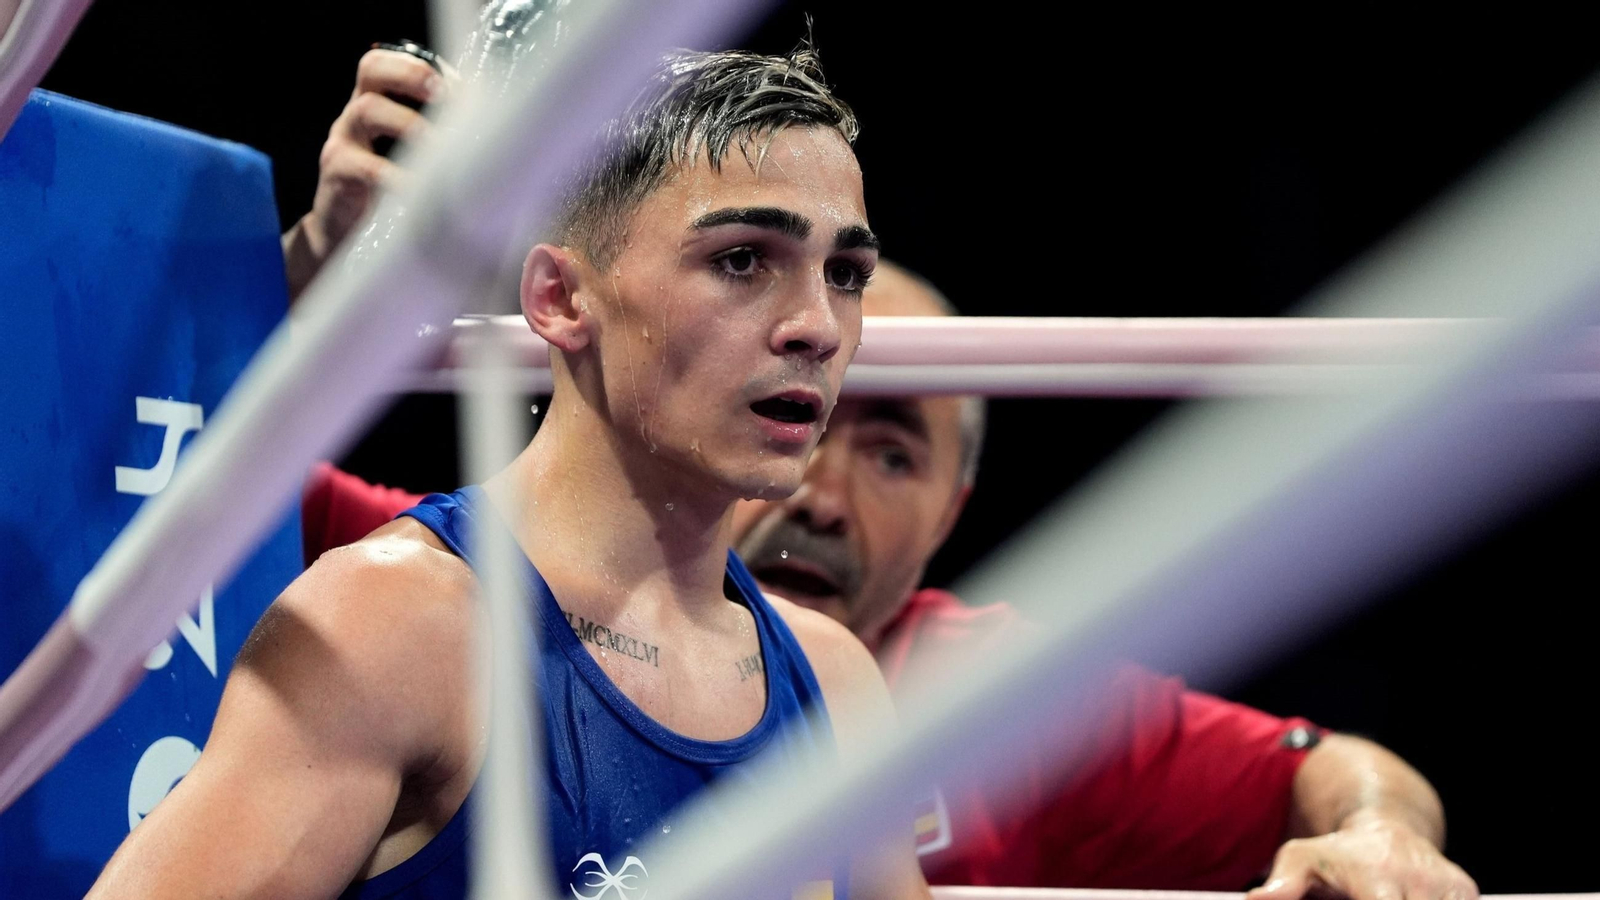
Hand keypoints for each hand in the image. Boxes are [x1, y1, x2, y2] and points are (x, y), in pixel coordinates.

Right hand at [283, 47, 445, 300]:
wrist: (345, 237)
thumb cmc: (391, 192)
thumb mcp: (413, 159)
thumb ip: (441, 139)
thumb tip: (498, 132)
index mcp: (377, 102)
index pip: (388, 62)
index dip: (420, 66)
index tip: (458, 85)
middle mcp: (356, 114)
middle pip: (371, 70)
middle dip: (411, 75)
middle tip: (445, 95)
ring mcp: (343, 140)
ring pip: (369, 110)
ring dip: (412, 123)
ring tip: (443, 146)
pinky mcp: (338, 175)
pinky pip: (366, 167)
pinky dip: (397, 176)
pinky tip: (422, 189)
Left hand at [1247, 815, 1477, 899]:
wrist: (1387, 830)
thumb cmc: (1337, 855)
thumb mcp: (1301, 858)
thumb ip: (1283, 883)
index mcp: (1377, 876)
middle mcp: (1418, 880)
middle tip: (1369, 896)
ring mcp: (1449, 887)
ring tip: (1385, 894)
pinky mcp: (1467, 892)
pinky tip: (1406, 897)